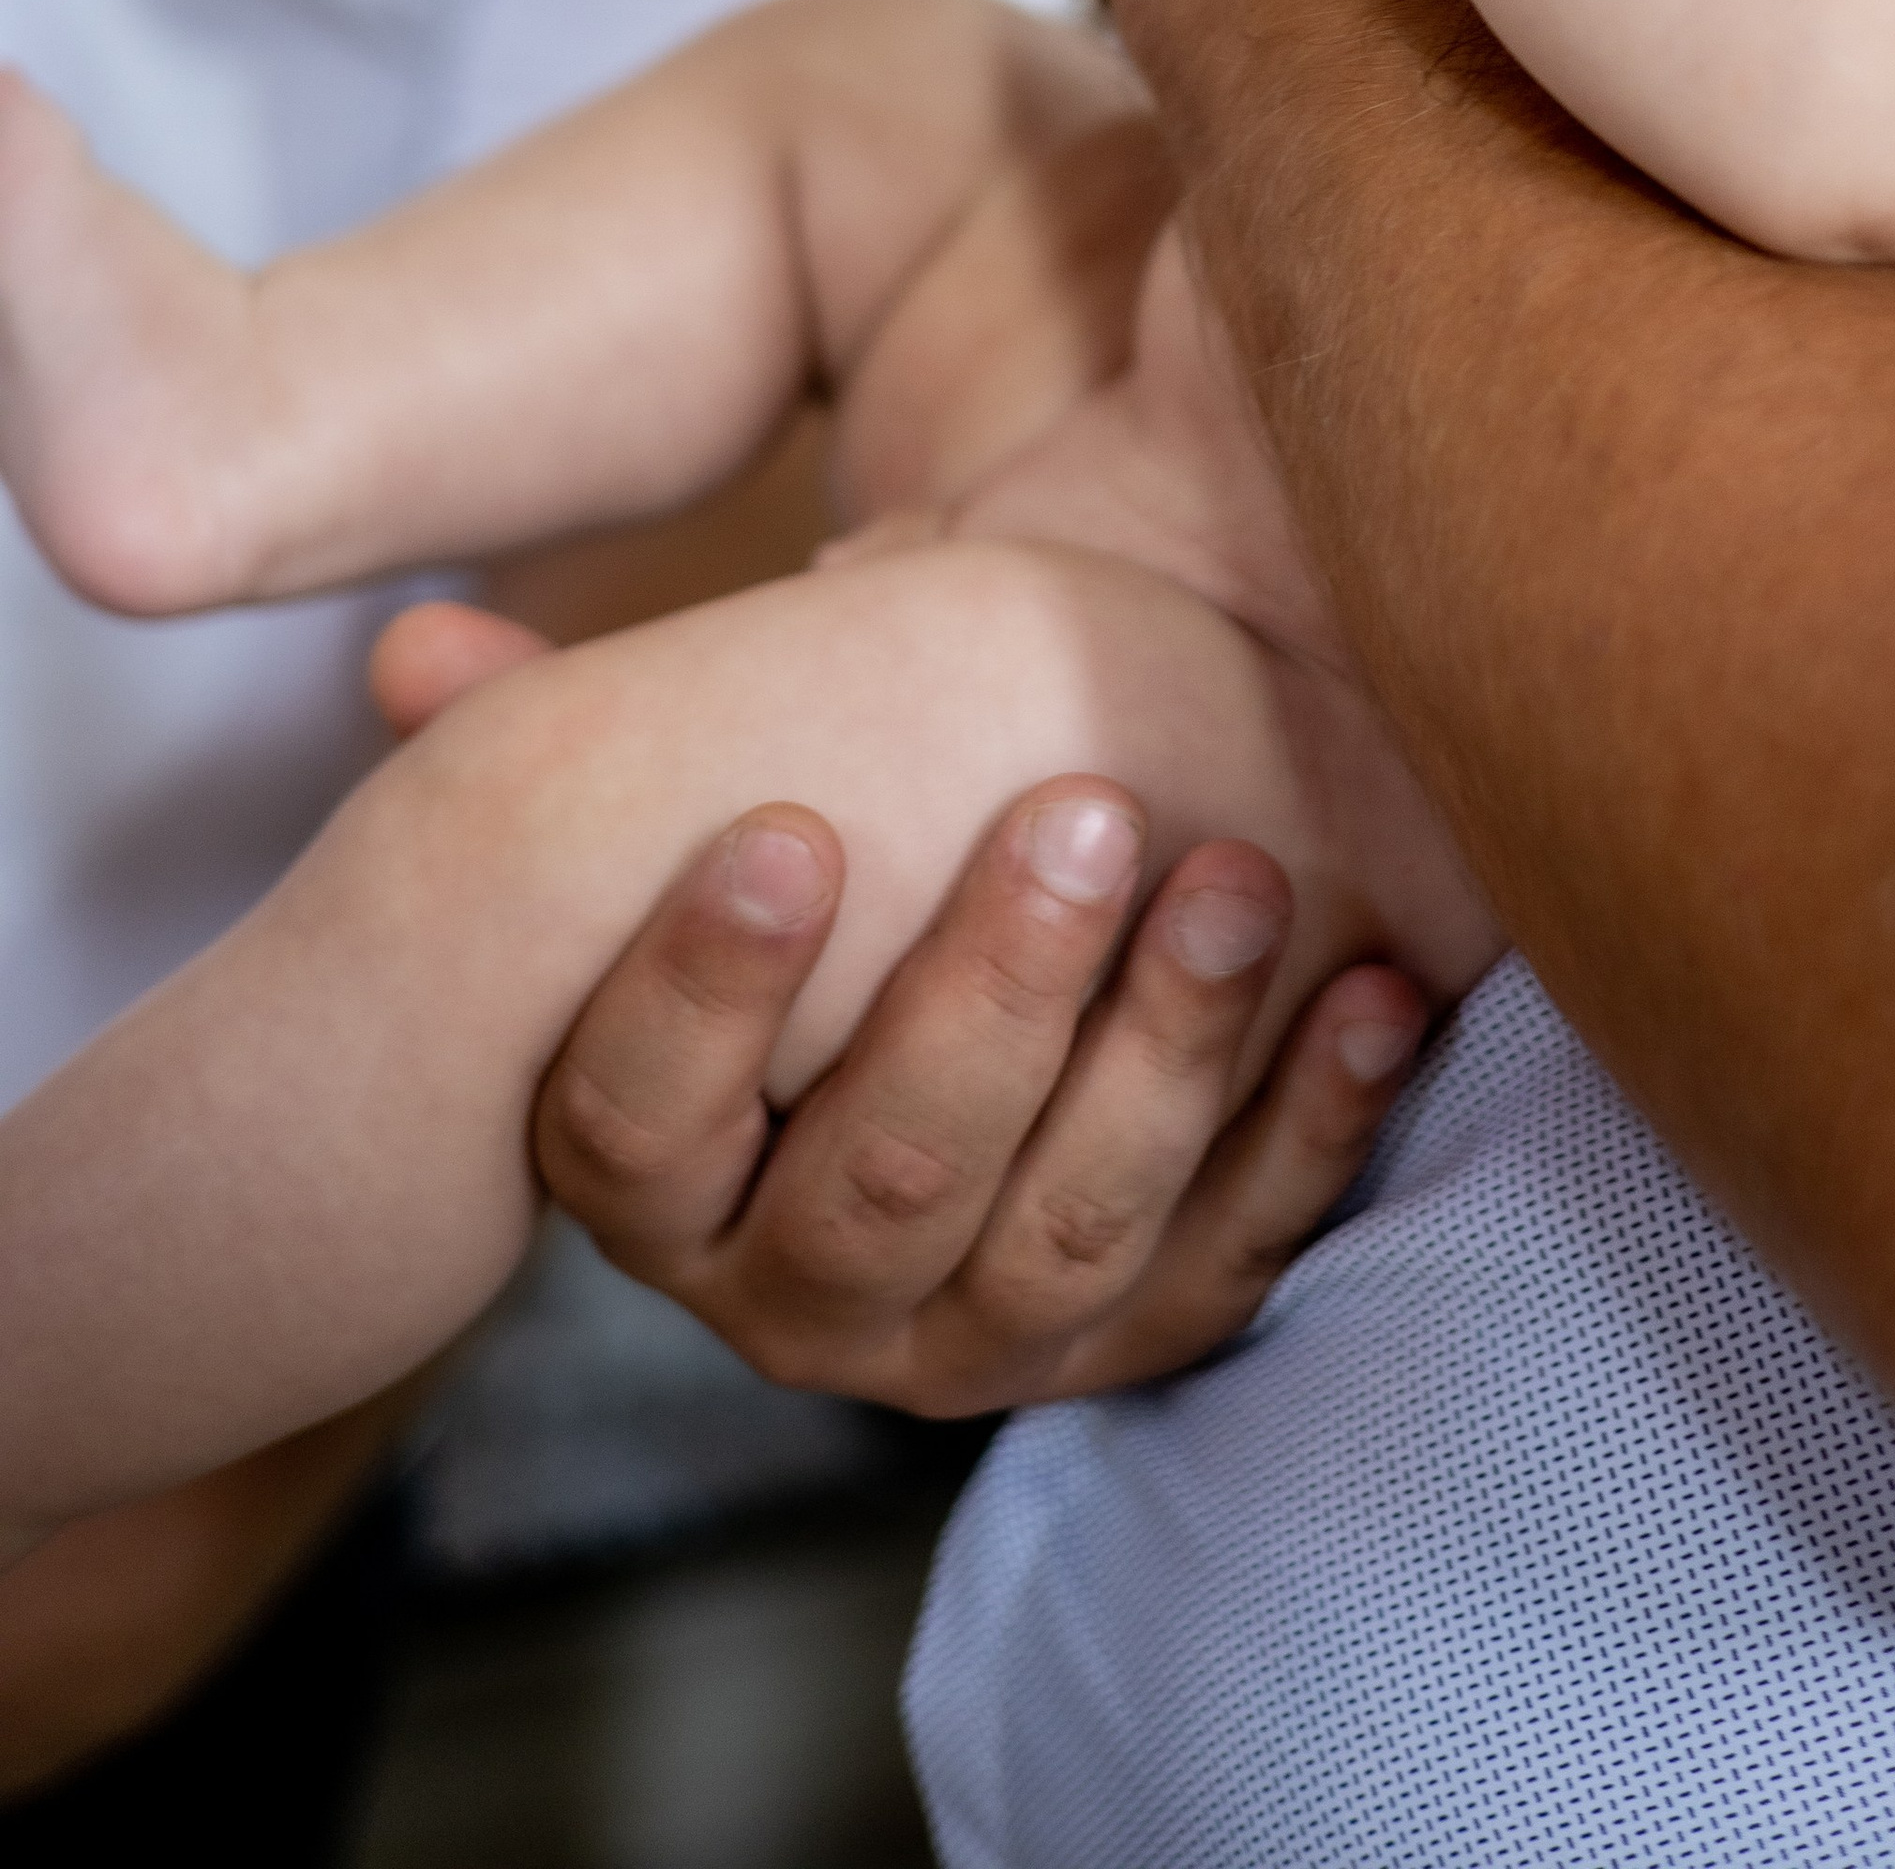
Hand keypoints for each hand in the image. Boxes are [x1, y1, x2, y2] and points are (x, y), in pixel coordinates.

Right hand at [522, 779, 1426, 1408]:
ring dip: (1165, 1055)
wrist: (960, 1014)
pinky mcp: (1134, 1335)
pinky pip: (1228, 1265)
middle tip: (1078, 811)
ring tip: (1233, 878)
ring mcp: (973, 1340)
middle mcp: (799, 1296)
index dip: (701, 990)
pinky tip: (1378, 999)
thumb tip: (421, 650)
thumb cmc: (804, 869)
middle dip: (990, 1000)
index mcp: (654, 1181)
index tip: (788, 827)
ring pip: (1066, 1238)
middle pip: (881, 1183)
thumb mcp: (677, 805)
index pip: (635, 1123)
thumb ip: (563, 729)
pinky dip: (1311, 1135)